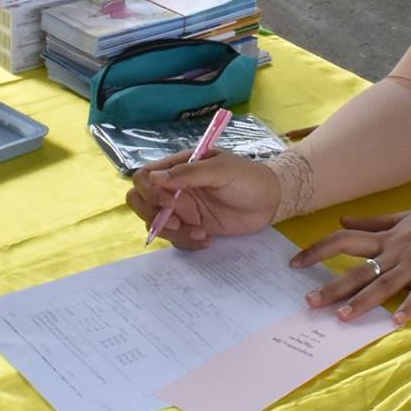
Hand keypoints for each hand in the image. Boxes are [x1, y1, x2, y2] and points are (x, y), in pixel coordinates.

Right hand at [127, 147, 280, 248]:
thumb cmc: (247, 177)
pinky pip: (176, 239)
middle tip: (178, 222)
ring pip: (156, 224)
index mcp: (178, 168)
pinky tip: (209, 238)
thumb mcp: (220, 169)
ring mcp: (182, 209)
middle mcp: (174, 189)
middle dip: (152, 215)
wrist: (270, 201)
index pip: (144, 177)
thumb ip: (187, 173)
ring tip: (203, 233)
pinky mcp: (192, 227)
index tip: (170, 201)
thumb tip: (153, 178)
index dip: (149, 191)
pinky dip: (188, 242)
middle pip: (139, 201)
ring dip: (175, 233)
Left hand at [293, 204, 410, 325]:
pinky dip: (408, 308)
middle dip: (332, 287)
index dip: (318, 250)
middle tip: (309, 302)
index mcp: (388, 238)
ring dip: (362, 302)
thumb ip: (373, 222)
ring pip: (383, 285)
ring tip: (341, 317)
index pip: (344, 241)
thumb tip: (342, 221)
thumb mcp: (405, 217)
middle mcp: (397, 251)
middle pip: (358, 269)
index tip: (295, 263)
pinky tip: (394, 323)